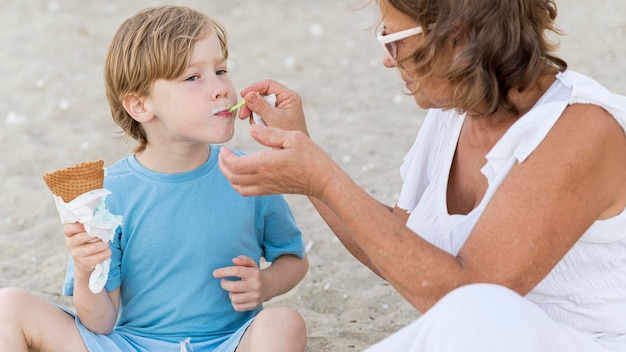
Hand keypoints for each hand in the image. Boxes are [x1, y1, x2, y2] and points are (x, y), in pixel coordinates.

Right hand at [64, 222, 111, 277]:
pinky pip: (99, 257)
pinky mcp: (85, 263)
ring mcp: (77, 254)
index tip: (89, 224)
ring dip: (103, 244)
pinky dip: (106, 253)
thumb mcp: (85, 231)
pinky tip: (107, 251)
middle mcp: (71, 244)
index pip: (68, 228)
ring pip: (92, 248)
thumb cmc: (88, 240)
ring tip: (107, 242)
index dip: (78, 226)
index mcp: (70, 233)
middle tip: (104, 232)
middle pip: (81, 237)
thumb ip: (90, 223)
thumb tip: (103, 213)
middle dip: (95, 234)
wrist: (84, 261)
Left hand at [213, 255, 265, 311]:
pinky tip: (237, 297)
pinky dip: (234, 303)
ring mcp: (256, 297)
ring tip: (233, 290)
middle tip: (224, 282)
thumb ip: (243, 260)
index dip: (224, 272)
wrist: (269, 286)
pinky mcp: (254, 305)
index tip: (214, 273)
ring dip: (230, 294)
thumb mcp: (251, 264)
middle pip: (233, 287)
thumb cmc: (255, 274)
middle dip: (224, 284)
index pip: (236, 271)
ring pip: (234, 298)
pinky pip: (237, 307)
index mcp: (255, 273)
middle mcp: (256, 285)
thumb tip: (234, 260)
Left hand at [218, 125, 335, 197]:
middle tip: (222, 154)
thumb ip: (270, 134)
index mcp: (266, 164)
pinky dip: (238, 184)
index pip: (236, 165)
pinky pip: (248, 192)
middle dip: (222, 166)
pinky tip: (241, 174)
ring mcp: (267, 186)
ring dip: (229, 176)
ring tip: (228, 163)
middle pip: (233, 177)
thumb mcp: (293, 137)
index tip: (224, 148)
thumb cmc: (311, 157)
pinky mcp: (272, 190)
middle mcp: (264, 178)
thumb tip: (252, 130)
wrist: (323, 180)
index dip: (225, 158)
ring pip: (238, 187)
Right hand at [237, 79, 307, 134]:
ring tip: (258, 126)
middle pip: (262, 94)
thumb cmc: (287, 134)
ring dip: (254, 114)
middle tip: (243, 115)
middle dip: (251, 105)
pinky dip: (257, 119)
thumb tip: (248, 94)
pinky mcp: (275, 115)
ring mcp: (280, 108)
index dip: (254, 88)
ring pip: (259, 104)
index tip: (243, 95)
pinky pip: (261, 113)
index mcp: (289, 96)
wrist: (293, 151)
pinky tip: (260, 127)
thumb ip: (260, 106)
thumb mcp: (273, 119)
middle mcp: (285, 100)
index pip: (269, 85)